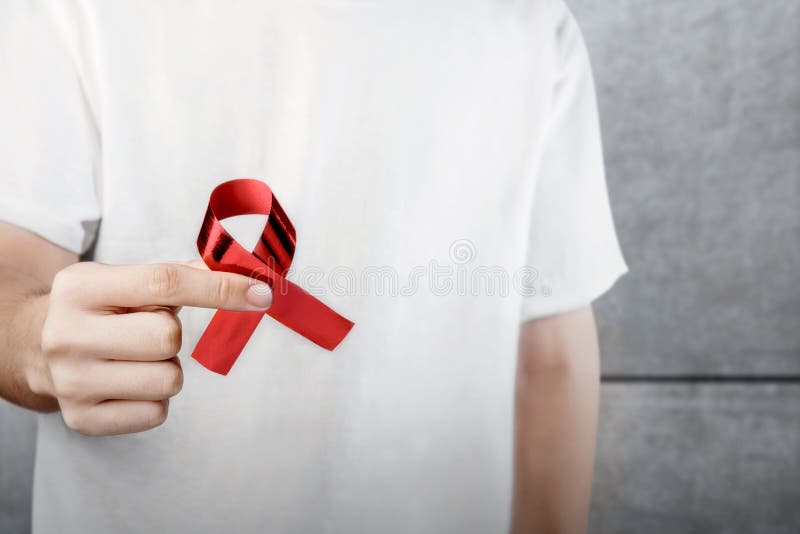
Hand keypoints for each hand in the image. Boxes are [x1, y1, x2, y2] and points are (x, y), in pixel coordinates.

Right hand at [32, 261, 271, 435]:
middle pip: (167, 337)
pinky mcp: (81, 419)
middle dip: (172, 334)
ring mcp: (71, 382)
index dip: (221, 289)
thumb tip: (246, 275)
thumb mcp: (125, 279)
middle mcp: (67, 335)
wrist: (33, 346)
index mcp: (81, 287)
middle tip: (148, 331)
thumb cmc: (100, 308)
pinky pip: (157, 413)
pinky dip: (155, 398)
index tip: (261, 294)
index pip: (165, 283)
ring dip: (167, 369)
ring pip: (168, 380)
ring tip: (137, 358)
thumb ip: (182, 275)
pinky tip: (130, 382)